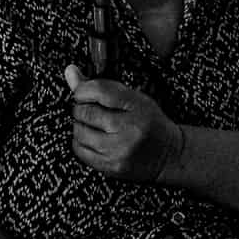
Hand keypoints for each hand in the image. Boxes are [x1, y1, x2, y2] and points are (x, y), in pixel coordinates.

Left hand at [63, 64, 185, 181]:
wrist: (169, 155)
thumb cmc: (149, 122)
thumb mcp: (133, 98)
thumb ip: (101, 85)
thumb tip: (70, 71)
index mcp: (137, 106)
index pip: (100, 91)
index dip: (83, 89)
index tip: (82, 92)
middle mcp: (128, 129)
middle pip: (86, 112)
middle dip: (81, 108)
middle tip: (89, 109)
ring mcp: (119, 151)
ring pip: (79, 132)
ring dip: (80, 125)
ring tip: (93, 124)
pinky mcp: (111, 167)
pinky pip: (80, 151)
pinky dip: (80, 142)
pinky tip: (92, 138)